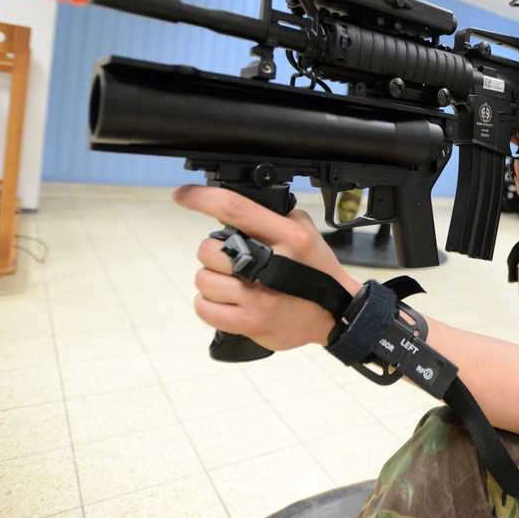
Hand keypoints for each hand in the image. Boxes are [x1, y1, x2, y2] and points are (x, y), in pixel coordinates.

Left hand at [172, 185, 360, 350]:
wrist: (335, 313)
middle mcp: (272, 266)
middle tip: (231, 260)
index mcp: (288, 237)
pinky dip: (209, 304)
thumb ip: (274, 216)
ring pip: (203, 280)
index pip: (236, 209)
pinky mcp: (251, 323)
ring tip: (233, 284)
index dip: (202, 199)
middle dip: (213, 253)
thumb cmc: (317, 270)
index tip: (183, 194)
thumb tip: (235, 210)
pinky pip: (204, 308)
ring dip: (212, 280)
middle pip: (209, 250)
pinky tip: (228, 301)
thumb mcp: (305, 232)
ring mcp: (259, 298)